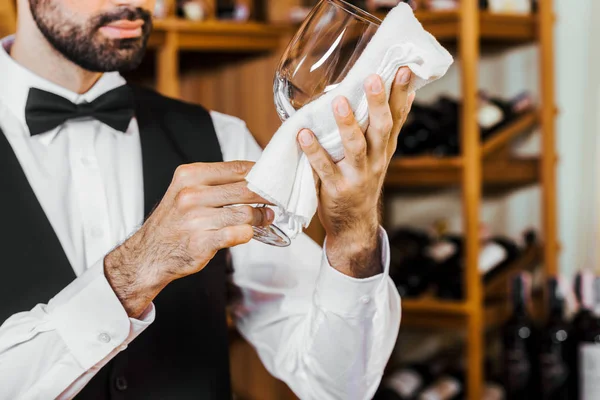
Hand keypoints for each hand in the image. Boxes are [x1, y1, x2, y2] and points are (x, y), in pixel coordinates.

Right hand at [104, 161, 272, 317]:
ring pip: (246, 212)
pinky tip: (249, 232)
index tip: (273, 178)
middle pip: (246, 188)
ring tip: (264, 218)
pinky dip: (248, 233)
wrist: (149, 254)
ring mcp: (197, 219)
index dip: (261, 173)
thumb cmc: (173, 222)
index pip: (237, 168)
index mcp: (190, 176)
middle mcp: (192, 195)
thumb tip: (254, 178)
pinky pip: (239, 233)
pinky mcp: (203, 242)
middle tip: (277, 199)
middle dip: (267, 194)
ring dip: (260, 217)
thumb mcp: (185, 191)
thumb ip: (216, 183)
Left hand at [298, 67, 414, 277]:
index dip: (401, 94)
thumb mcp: (380, 155)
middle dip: (378, 103)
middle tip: (373, 78)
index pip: (397, 117)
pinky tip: (303, 134)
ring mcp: (356, 176)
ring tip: (338, 102)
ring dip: (347, 125)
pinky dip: (313, 151)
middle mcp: (375, 161)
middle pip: (380, 128)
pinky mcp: (335, 189)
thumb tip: (408, 93)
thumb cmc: (363, 182)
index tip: (405, 69)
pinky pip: (323, 168)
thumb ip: (388, 127)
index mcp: (384, 149)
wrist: (354, 225)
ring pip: (355, 147)